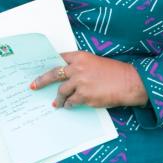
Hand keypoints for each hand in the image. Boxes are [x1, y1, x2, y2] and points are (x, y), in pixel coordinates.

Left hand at [31, 51, 147, 108]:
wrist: (129, 82)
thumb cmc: (114, 72)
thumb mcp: (95, 62)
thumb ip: (81, 66)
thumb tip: (67, 75)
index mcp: (80, 57)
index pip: (59, 58)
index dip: (50, 63)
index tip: (41, 68)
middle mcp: (77, 68)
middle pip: (54, 74)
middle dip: (41, 80)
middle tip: (33, 85)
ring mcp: (80, 82)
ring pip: (61, 90)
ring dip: (58, 98)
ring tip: (55, 103)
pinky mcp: (84, 96)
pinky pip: (71, 101)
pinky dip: (69, 104)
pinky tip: (69, 105)